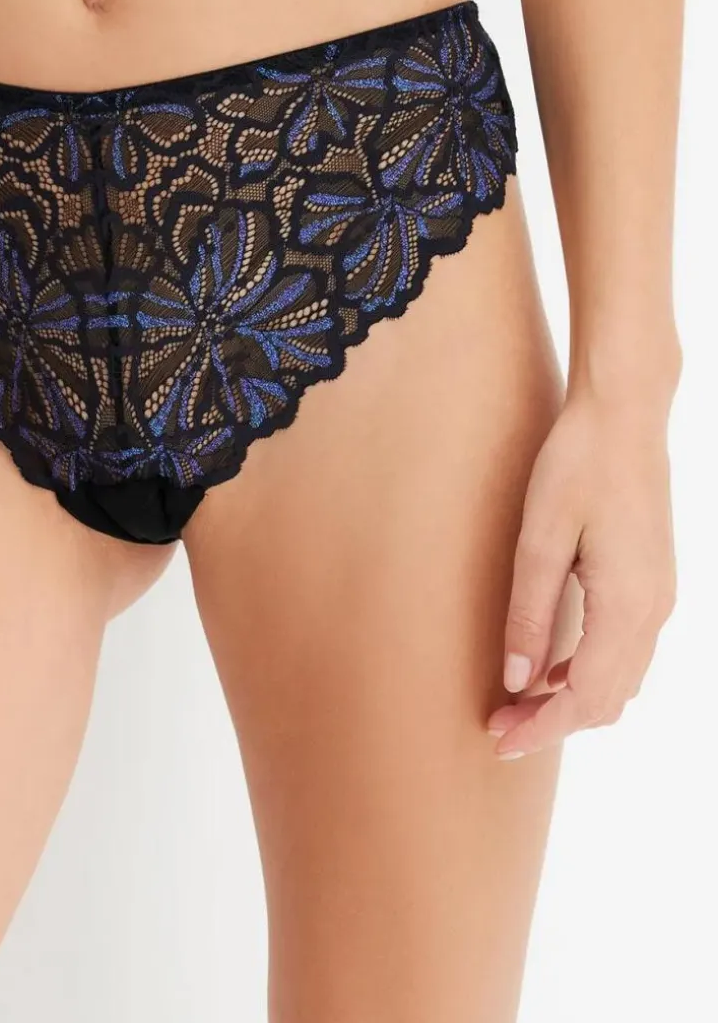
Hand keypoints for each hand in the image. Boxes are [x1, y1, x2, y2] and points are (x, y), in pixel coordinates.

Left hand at [487, 388, 676, 757]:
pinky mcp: (652, 580)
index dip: (541, 727)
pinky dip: (589, 672)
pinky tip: (549, 664)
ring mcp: (659, 596)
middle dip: (553, 722)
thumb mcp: (541, 538)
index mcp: (627, 605)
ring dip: (571, 700)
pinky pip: (625, 651)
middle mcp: (653, 611)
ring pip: (619, 679)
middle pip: (607, 699)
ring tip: (516, 702)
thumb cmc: (577, 464)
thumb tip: (518, 681)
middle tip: (497, 726)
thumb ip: (530, 612)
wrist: (625, 414)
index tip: (499, 742)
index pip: (585, 697)